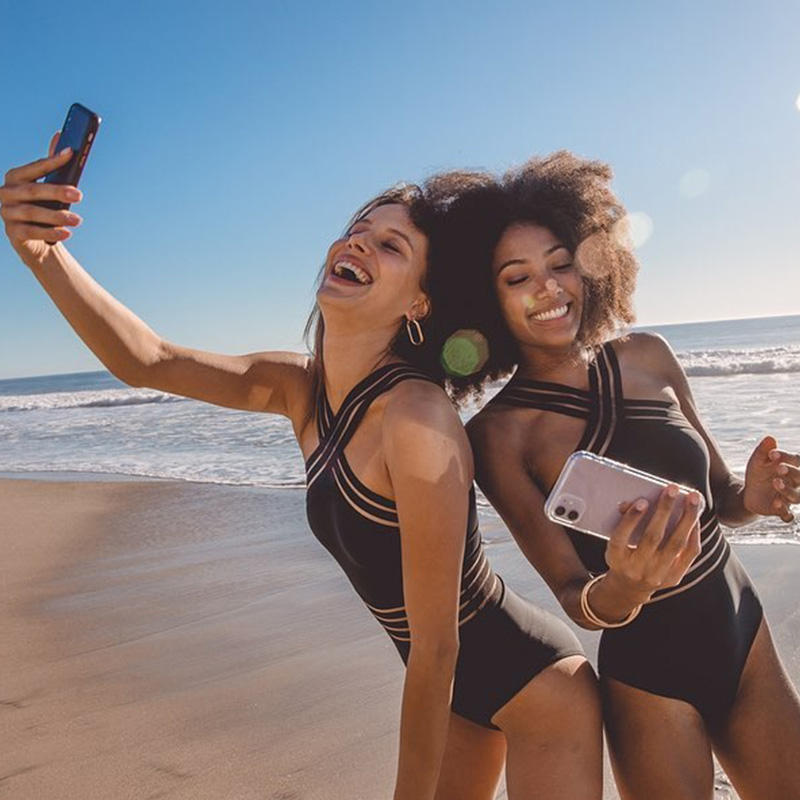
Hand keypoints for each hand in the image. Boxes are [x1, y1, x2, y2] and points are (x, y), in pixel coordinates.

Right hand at [1, 132, 82, 262]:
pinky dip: (50, 232)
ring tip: (78, 220)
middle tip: (79, 194)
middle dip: (57, 191)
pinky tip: (66, 233)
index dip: (52, 160)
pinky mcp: (12, 233)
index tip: (71, 153)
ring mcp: (7, 213)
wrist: (34, 239)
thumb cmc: (42, 206)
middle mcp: (6, 193)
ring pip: (32, 213)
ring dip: (57, 216)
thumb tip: (61, 135)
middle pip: (33, 191)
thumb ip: (52, 164)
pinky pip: (31, 232)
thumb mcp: (47, 186)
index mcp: (15, 177)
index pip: (35, 167)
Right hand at [605, 485, 702, 600]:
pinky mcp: (674, 578)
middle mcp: (636, 568)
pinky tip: (695, 517)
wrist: (630, 586)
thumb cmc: (622, 555)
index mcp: (616, 558)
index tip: (643, 501)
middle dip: (664, 510)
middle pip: (652, 537)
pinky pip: (689, 553)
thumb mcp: (615, 542)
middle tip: (672, 489)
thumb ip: (622, 521)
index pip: (621, 537)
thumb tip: (632, 502)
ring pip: (676, 544)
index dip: (632, 519)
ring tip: (693, 498)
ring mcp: (657, 575)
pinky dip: (693, 533)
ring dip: (686, 518)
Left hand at [743, 436, 799, 522]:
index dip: (786, 457)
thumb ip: (763, 451)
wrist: (750, 493)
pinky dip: (785, 513)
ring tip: (775, 482)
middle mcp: (794, 483)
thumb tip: (770, 438)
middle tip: (779, 468)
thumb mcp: (756, 462)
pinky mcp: (781, 511)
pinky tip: (777, 505)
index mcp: (790, 467)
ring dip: (787, 490)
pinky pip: (788, 515)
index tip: (771, 454)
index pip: (796, 460)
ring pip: (796, 496)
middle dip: (792, 473)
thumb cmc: (758, 473)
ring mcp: (789, 497)